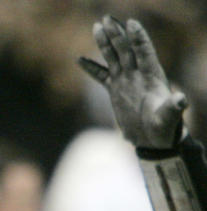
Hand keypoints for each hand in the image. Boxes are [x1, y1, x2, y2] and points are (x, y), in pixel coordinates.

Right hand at [78, 15, 187, 148]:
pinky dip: (91, 68)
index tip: (130, 23)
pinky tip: (80, 59)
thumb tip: (181, 100)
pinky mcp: (115, 90)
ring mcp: (126, 81)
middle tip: (106, 20)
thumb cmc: (164, 127)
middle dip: (117, 34)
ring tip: (97, 26)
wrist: (152, 138)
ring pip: (114, 57)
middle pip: (126, 50)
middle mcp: (138, 74)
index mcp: (152, 76)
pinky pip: (101, 76)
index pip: (144, 52)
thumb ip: (173, 107)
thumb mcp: (169, 116)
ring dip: (106, 43)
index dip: (138, 38)